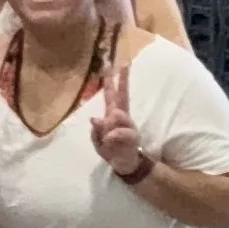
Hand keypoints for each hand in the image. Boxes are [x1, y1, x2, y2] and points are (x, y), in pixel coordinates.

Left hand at [90, 56, 143, 174]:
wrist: (125, 165)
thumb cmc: (110, 150)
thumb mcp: (98, 140)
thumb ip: (96, 130)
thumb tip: (96, 118)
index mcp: (112, 115)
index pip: (112, 94)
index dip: (111, 81)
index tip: (110, 65)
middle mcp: (122, 117)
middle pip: (122, 96)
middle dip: (121, 80)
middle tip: (121, 63)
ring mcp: (129, 125)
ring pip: (119, 116)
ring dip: (110, 127)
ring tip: (108, 138)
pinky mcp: (132, 136)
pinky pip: (119, 133)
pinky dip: (111, 137)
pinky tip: (109, 142)